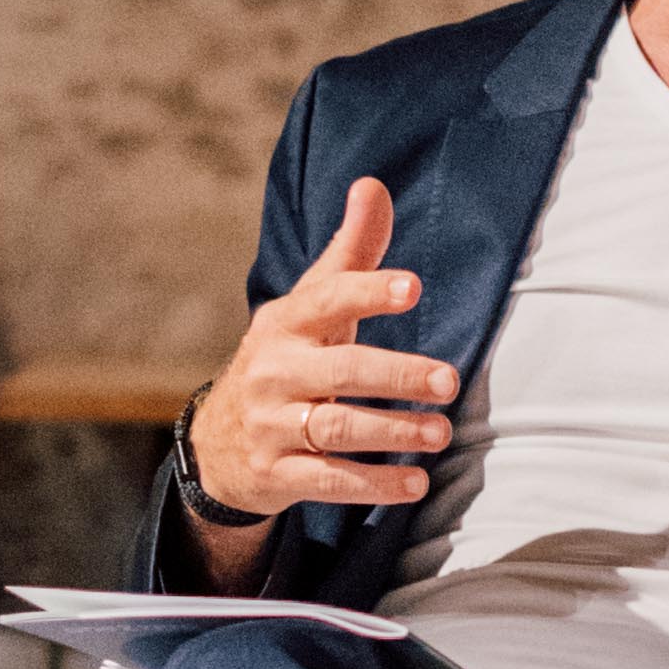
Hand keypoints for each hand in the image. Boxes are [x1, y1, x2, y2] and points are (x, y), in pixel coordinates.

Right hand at [190, 177, 463, 524]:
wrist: (219, 442)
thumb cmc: (287, 359)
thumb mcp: (309, 306)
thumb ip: (350, 253)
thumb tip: (373, 184)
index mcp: (287, 323)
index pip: (327, 300)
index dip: (368, 291)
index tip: (412, 286)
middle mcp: (276, 371)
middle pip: (339, 371)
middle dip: (395, 375)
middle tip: (449, 381)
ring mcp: (273, 425)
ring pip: (335, 429)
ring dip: (392, 433)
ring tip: (441, 433)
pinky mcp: (278, 473)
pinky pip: (329, 481)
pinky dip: (373, 484)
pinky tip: (416, 482)